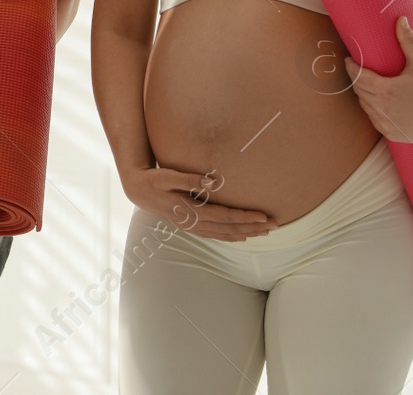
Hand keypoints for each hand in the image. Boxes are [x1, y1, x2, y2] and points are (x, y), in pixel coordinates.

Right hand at [121, 165, 276, 241]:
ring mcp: (192, 226)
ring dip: (245, 234)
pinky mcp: (190, 226)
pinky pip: (215, 235)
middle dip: (252, 228)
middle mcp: (193, 222)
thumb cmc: (153, 179)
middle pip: (229, 229)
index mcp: (190, 210)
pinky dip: (230, 237)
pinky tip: (241, 236)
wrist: (137, 190)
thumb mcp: (168, 175)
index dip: (245, 218)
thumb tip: (214, 182)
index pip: (225, 217)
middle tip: (275, 225)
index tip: (264, 216)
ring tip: (264, 232)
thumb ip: (190, 178)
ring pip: (224, 235)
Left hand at [345, 16, 412, 142]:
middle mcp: (382, 110)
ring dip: (365, 96)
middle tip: (359, 70)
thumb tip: (400, 19)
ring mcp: (386, 124)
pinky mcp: (392, 135)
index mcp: (385, 91)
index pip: (357, 77)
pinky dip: (374, 111)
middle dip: (358, 80)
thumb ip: (408, 41)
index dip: (351, 67)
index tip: (350, 60)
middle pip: (360, 91)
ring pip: (365, 106)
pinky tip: (379, 102)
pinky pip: (374, 120)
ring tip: (369, 85)